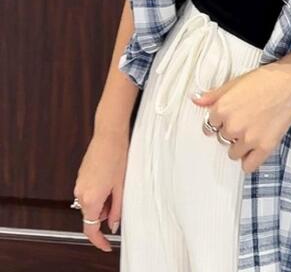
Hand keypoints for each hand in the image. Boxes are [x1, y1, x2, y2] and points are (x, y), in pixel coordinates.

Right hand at [73, 129, 128, 251]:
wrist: (109, 134)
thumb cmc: (117, 155)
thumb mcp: (121, 186)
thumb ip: (117, 208)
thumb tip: (114, 224)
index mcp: (91, 198)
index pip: (90, 229)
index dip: (99, 241)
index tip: (107, 245)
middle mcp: (80, 193)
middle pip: (91, 215)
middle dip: (106, 214)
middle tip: (120, 201)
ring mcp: (79, 184)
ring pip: (90, 204)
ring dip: (103, 203)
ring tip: (117, 185)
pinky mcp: (81, 176)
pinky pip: (88, 192)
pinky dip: (99, 193)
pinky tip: (111, 179)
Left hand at [190, 63, 290, 172]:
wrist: (290, 82)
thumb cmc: (264, 79)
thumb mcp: (234, 83)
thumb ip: (213, 95)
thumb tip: (196, 99)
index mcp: (221, 109)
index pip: (210, 126)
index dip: (220, 122)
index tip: (230, 118)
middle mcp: (232, 126)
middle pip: (222, 139)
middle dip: (231, 132)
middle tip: (245, 120)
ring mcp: (248, 138)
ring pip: (233, 153)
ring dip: (240, 146)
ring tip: (252, 131)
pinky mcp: (264, 147)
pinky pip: (248, 166)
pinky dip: (250, 161)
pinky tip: (254, 150)